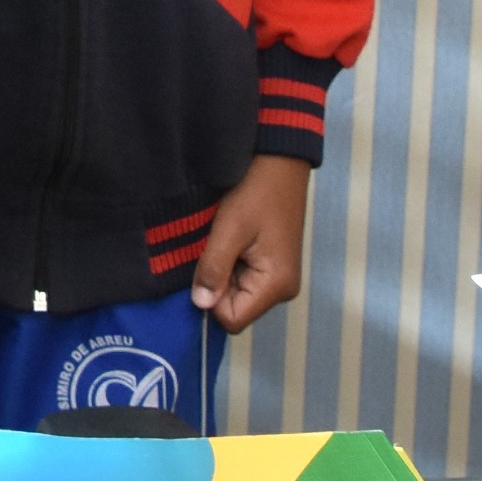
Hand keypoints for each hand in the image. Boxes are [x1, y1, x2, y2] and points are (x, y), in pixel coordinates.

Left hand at [190, 153, 310, 331]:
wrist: (280, 161)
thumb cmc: (256, 191)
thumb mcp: (229, 229)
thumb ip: (214, 270)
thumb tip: (200, 305)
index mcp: (276, 285)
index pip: (232, 319)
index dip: (211, 298)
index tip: (205, 265)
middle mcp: (281, 289)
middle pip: (234, 307)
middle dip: (216, 283)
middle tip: (215, 247)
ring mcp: (278, 277)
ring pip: (236, 292)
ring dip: (222, 271)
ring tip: (223, 239)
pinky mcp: (273, 265)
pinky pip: (242, 277)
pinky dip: (230, 262)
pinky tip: (230, 239)